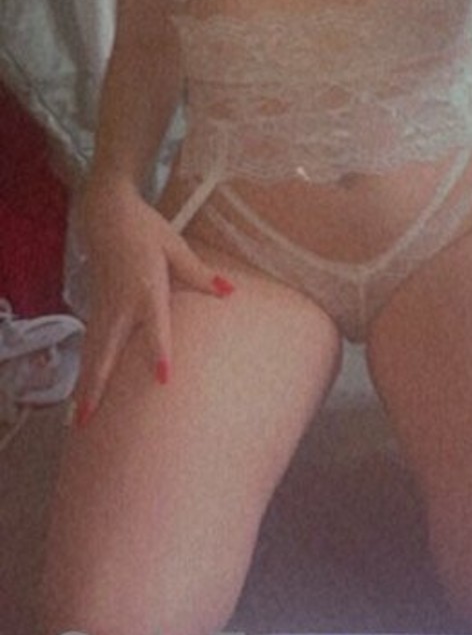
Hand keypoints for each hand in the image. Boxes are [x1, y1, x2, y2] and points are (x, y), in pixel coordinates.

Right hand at [70, 177, 231, 423]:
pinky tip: (83, 391)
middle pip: (106, 350)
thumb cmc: (145, 229)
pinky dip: (85, 369)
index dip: (158, 351)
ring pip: (92, 352)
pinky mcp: (95, 307)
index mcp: (146, 287)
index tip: (164, 377)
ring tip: (78, 420)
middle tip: (88, 420)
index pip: (154, 325)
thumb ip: (199, 274)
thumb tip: (230, 290)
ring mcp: (103, 307)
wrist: (107, 214)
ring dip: (85, 385)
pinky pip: (89, 344)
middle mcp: (121, 304)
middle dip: (97, 385)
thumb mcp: (176, 246)